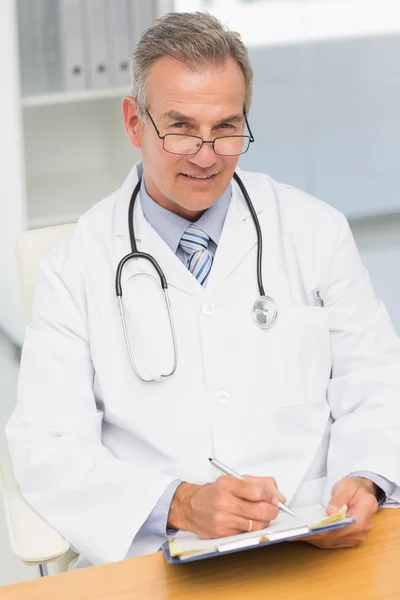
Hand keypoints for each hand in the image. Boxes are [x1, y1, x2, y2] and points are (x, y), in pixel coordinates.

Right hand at [167, 475, 284, 538]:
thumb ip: (259, 483)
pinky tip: (249, 521)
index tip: (275, 496)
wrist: (190, 507)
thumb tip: (279, 496)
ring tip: (263, 514)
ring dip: (265, 520)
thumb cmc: (214, 492)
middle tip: (275, 508)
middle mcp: (223, 502)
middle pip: (259, 510)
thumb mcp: (233, 480)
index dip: (270, 495)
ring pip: (256, 524)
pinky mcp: (222, 533)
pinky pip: (247, 533)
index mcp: (225, 484)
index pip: (256, 491)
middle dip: (273, 510)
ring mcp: (222, 520)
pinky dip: (252, 528)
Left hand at [303, 476, 378, 548]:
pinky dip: (319, 539)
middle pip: (338, 536)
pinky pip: (333, 542)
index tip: (313, 528)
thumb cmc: (355, 488)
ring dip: (316, 539)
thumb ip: (339, 499)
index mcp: (365, 513)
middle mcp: (363, 529)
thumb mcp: (346, 486)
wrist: (362, 493)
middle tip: (299, 532)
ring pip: (333, 541)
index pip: (346, 526)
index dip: (328, 529)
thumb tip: (331, 512)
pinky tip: (307, 535)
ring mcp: (356, 537)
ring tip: (299, 534)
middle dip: (318, 535)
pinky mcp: (349, 539)